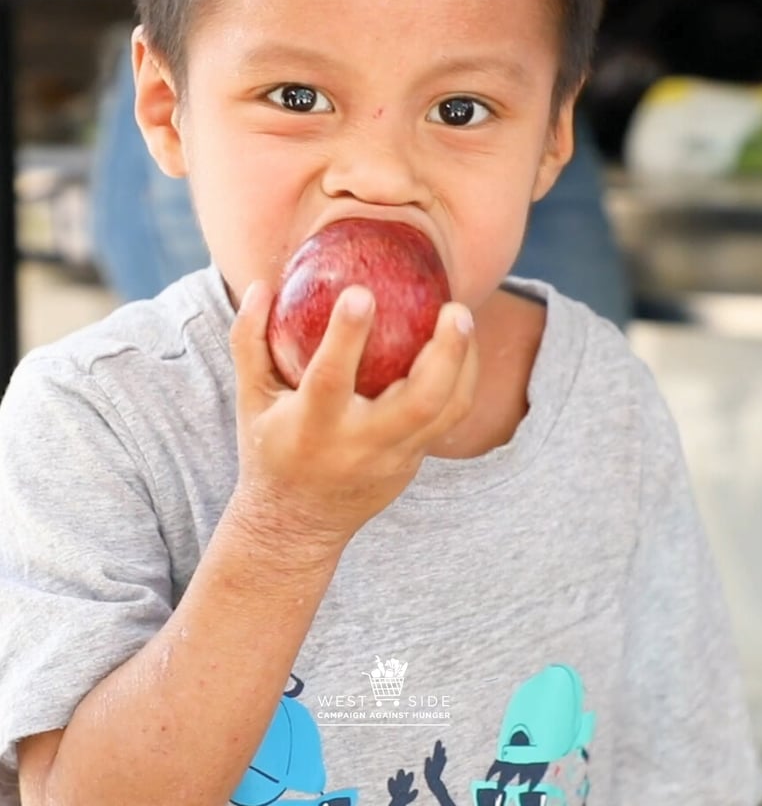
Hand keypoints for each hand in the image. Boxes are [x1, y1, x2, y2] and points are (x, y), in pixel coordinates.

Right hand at [228, 281, 477, 551]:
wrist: (296, 525)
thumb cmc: (270, 449)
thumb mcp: (250, 399)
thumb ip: (249, 341)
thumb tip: (262, 285)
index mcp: (311, 427)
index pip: (331, 378)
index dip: (346, 335)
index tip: (362, 292)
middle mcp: (358, 445)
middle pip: (418, 401)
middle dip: (444, 352)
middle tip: (453, 307)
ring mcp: (393, 458)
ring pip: (446, 411)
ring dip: (463, 362)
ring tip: (461, 317)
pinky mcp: (412, 463)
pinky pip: (448, 419)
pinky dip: (460, 379)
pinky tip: (460, 345)